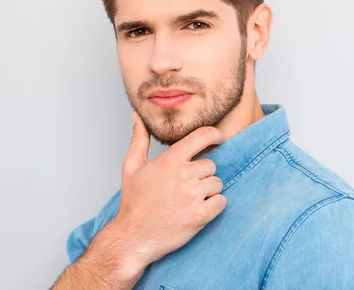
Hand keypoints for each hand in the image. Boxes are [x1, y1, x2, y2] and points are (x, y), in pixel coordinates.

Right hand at [112, 110, 227, 265]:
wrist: (134, 237)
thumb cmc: (134, 202)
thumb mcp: (131, 165)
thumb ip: (139, 138)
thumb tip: (137, 116)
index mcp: (170, 159)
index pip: (202, 136)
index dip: (214, 134)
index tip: (218, 137)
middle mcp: (184, 174)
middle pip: (211, 165)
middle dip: (202, 175)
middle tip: (185, 187)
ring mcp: (193, 195)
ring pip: (217, 184)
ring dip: (208, 191)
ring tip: (189, 200)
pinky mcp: (201, 215)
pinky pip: (221, 202)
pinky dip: (214, 206)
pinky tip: (197, 211)